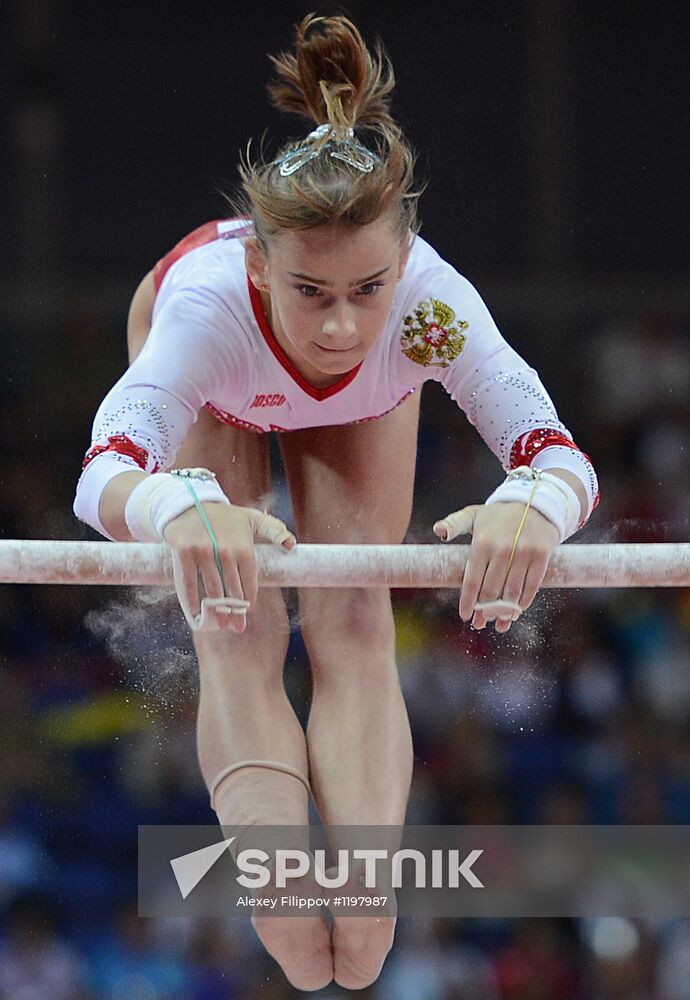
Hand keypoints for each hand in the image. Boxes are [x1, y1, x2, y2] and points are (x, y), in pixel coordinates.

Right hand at [163, 503, 294, 632]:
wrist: (189, 502)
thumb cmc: (224, 517)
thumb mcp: (252, 519)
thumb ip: (274, 530)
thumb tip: (291, 544)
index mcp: (244, 547)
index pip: (249, 584)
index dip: (248, 601)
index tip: (247, 611)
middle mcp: (225, 550)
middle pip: (231, 591)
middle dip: (234, 612)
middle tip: (235, 627)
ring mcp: (203, 551)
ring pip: (210, 591)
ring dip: (215, 613)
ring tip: (219, 625)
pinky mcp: (183, 552)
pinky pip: (187, 584)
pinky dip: (191, 603)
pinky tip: (195, 616)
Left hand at [433, 502, 558, 632]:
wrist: (535, 501)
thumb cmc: (498, 514)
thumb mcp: (473, 515)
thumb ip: (454, 524)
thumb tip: (438, 531)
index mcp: (482, 542)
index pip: (472, 580)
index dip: (468, 601)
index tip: (465, 616)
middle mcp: (502, 548)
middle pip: (491, 590)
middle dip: (485, 611)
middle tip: (481, 623)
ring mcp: (523, 552)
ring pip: (512, 592)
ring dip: (506, 612)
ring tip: (500, 623)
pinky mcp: (541, 554)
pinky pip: (533, 585)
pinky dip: (525, 601)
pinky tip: (518, 610)